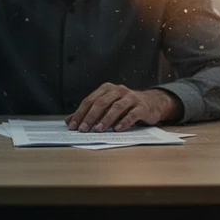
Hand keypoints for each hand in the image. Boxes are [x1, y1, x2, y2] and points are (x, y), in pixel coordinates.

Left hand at [66, 83, 182, 132]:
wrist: (151, 103)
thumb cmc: (125, 106)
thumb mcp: (106, 107)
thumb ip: (88, 113)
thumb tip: (69, 121)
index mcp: (107, 89)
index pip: (90, 100)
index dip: (80, 113)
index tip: (73, 125)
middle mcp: (118, 90)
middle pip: (101, 103)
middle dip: (90, 117)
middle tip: (83, 129)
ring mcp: (131, 97)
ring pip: (116, 107)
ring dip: (106, 119)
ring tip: (98, 130)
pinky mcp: (142, 107)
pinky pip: (132, 114)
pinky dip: (124, 122)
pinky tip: (117, 129)